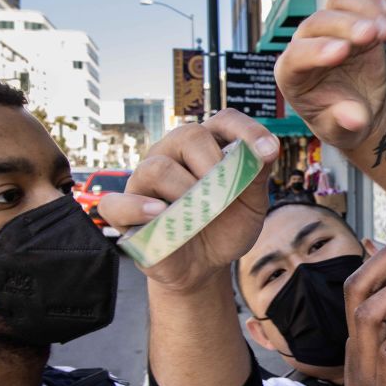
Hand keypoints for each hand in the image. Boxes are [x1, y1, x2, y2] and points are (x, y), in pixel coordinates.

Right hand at [98, 110, 278, 290]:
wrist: (206, 265)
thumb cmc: (226, 226)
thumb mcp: (252, 204)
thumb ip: (256, 175)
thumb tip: (267, 149)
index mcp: (206, 147)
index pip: (224, 120)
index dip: (246, 130)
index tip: (269, 151)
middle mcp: (173, 155)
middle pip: (188, 135)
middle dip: (213, 165)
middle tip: (224, 195)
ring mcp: (145, 182)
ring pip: (157, 167)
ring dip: (185, 191)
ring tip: (199, 214)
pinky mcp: (125, 213)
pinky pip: (116, 202)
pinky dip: (138, 207)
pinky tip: (160, 214)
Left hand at [274, 0, 385, 150]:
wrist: (359, 110)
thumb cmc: (341, 121)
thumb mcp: (340, 131)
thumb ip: (342, 123)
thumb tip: (353, 117)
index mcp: (292, 73)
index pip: (297, 54)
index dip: (317, 50)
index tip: (342, 52)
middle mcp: (308, 44)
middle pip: (318, 21)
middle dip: (345, 26)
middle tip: (370, 35)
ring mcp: (331, 28)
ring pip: (338, 1)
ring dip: (363, 9)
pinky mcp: (353, 17)